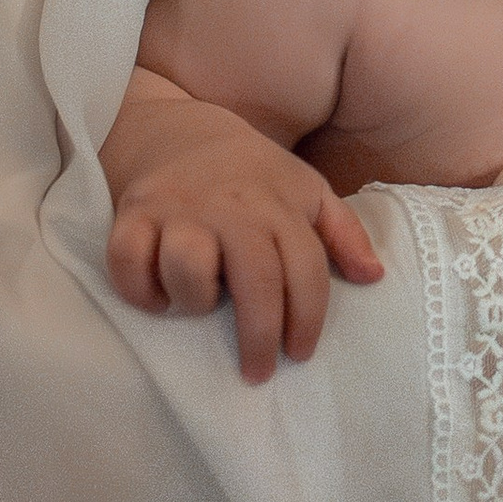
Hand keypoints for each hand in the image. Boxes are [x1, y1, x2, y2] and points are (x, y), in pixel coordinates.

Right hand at [103, 74, 381, 384]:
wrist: (183, 130)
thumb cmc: (254, 176)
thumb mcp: (307, 192)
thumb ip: (343, 233)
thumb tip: (374, 277)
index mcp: (280, 205)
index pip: (305, 270)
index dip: (307, 319)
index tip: (300, 355)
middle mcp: (232, 207)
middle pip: (254, 281)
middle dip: (260, 336)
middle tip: (258, 371)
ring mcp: (180, 208)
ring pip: (189, 270)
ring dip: (194, 302)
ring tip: (199, 305)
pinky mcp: (134, 211)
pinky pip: (128, 261)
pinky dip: (139, 288)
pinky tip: (156, 295)